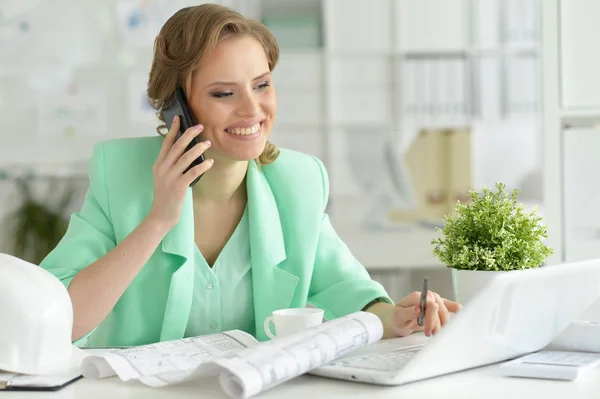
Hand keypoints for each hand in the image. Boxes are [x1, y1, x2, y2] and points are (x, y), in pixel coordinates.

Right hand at [148, 115, 212, 229]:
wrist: (161, 215)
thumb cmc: (166, 196)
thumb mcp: (164, 177)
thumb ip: (171, 165)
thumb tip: (187, 152)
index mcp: (159, 164)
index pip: (166, 143)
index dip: (173, 130)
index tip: (179, 118)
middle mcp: (163, 168)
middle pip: (177, 146)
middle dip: (189, 134)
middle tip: (200, 126)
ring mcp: (170, 177)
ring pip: (186, 158)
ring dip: (198, 148)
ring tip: (208, 143)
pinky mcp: (179, 186)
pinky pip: (192, 172)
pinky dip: (202, 166)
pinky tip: (210, 162)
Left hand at [391, 291, 460, 336]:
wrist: (399, 319)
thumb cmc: (398, 316)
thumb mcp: (398, 316)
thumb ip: (408, 312)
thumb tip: (418, 308)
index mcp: (418, 296)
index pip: (430, 305)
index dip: (431, 319)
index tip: (428, 330)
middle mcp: (429, 296)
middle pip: (439, 310)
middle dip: (436, 325)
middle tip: (429, 334)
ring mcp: (436, 301)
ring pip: (446, 313)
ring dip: (443, 325)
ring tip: (434, 333)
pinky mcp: (441, 307)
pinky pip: (453, 307)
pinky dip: (457, 312)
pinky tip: (459, 318)